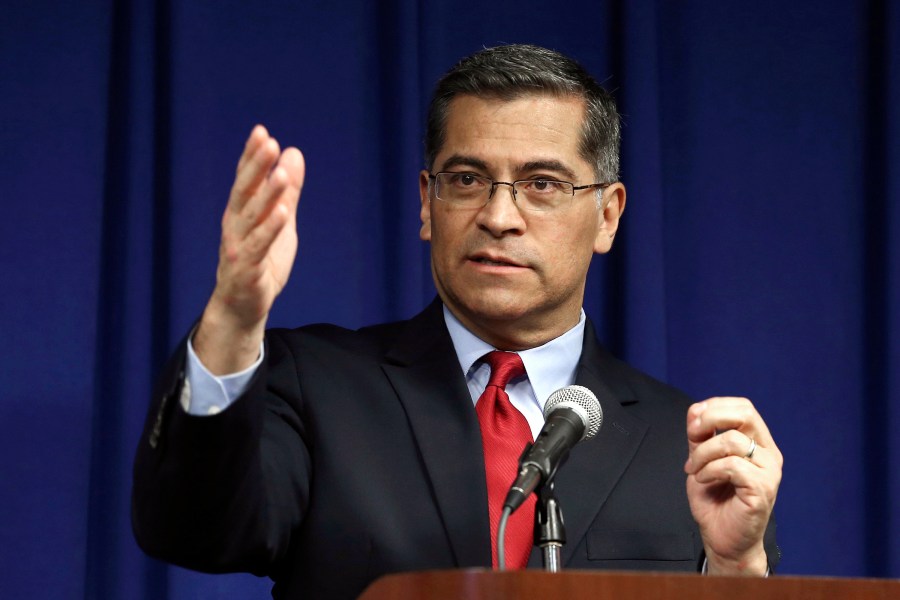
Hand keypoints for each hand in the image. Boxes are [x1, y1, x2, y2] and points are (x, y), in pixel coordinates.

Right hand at [194, 125, 305, 373]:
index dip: (251, 156)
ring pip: (252, 216)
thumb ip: (286, 191)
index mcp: (240, 213)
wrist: (242, 307)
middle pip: (244, 191)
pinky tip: (282, 212)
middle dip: (255, 166)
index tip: (261, 132)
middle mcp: (234, 226)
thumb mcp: (279, 222)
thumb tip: (294, 153)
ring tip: (281, 173)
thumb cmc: (260, 262)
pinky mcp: (247, 269)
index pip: (245, 179)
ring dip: (267, 194)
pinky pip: (259, 246)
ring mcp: (238, 247)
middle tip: (267, 142)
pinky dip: (270, 229)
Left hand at [685, 397, 781, 575]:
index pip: (744, 407)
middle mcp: (768, 454)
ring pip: (733, 441)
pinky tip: (704, 480)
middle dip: (712, 418)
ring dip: (703, 453)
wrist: (722, 539)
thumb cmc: (715, 501)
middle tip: (693, 436)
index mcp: (758, 444)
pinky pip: (732, 465)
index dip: (715, 406)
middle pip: (746, 414)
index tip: (693, 424)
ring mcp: (769, 472)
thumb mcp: (701, 460)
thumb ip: (700, 436)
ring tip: (696, 470)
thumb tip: (696, 410)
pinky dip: (710, 470)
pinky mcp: (763, 489)